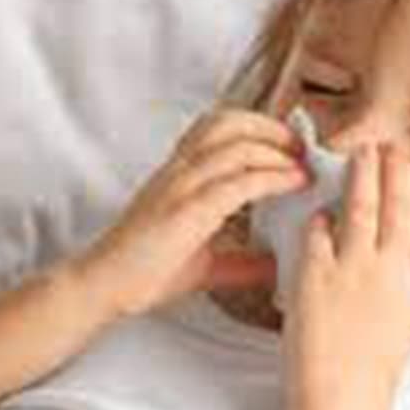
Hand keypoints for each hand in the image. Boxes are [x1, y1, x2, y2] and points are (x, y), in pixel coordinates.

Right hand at [71, 107, 310, 318]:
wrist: (104, 286)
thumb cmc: (146, 271)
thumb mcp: (206, 263)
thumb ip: (241, 262)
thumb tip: (276, 267)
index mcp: (180, 173)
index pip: (219, 127)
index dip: (259, 127)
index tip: (291, 144)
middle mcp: (180, 170)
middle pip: (231, 122)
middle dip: (273, 128)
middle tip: (304, 147)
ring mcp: (182, 186)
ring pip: (239, 147)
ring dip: (279, 151)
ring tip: (305, 164)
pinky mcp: (188, 209)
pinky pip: (238, 182)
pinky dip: (273, 178)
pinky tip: (295, 183)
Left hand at [282, 142, 409, 405]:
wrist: (345, 397)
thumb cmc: (375, 368)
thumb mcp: (408, 319)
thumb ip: (408, 280)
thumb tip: (404, 248)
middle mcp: (393, 270)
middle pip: (400, 207)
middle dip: (398, 171)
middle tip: (393, 147)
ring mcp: (355, 271)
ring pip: (363, 208)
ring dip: (364, 175)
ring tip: (362, 152)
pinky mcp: (318, 277)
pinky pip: (320, 233)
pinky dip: (322, 217)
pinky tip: (321, 207)